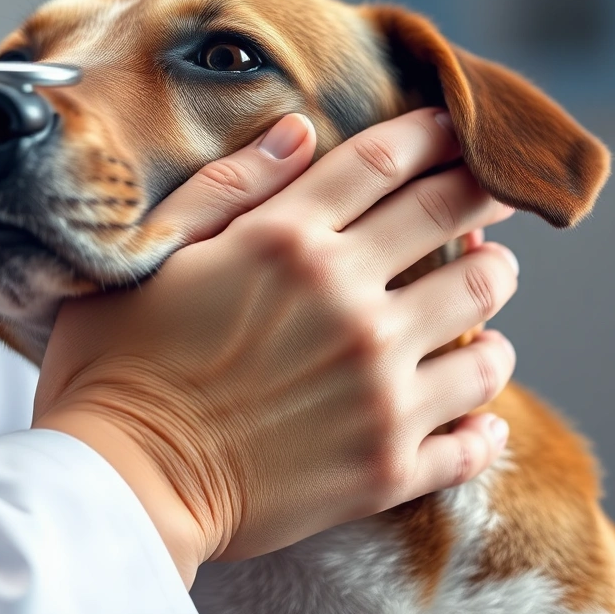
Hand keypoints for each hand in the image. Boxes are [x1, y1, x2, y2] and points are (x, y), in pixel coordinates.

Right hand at [33, 110, 518, 584]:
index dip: (430, 136)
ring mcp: (379, 387)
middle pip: (452, 223)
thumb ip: (228, 187)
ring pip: (487, 326)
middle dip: (483, 197)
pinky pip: (476, 437)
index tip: (450, 129)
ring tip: (483, 298)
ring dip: (491, 302)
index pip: (385, 162)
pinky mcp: (390, 464)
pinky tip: (476, 415)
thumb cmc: (117, 365)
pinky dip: (484, 422)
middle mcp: (349, 305)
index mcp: (287, 243)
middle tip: (496, 196)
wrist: (122, 484)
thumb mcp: (155, 254)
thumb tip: (299, 131)